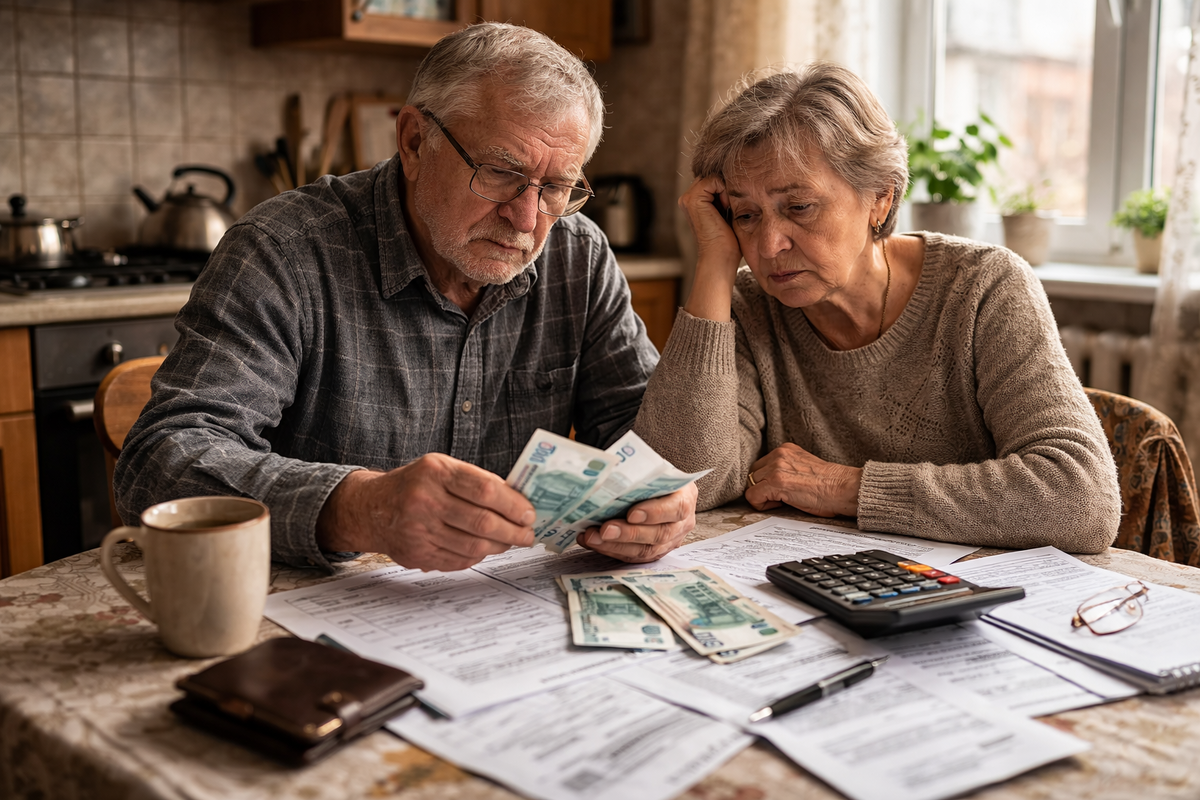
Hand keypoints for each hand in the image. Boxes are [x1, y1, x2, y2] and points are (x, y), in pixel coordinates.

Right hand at [316, 453, 535, 571]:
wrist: (372, 508)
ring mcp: (419, 530)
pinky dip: (479, 556)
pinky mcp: (417, 553)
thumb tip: (518, 502)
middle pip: (482, 522)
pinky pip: (459, 560)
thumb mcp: (441, 468)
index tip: (529, 513)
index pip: (486, 490)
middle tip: (528, 534)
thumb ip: (475, 481)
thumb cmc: (415, 484)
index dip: (513, 505)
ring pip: (474, 546)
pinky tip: (486, 549)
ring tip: (511, 542)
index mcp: (435, 472)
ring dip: (500, 546)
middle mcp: (425, 500)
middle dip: (513, 531)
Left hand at [577, 482, 697, 561]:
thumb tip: (610, 479)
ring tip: (592, 538)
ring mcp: (671, 541)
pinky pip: (634, 557)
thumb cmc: (650, 475)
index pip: (677, 508)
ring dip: (616, 546)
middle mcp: (682, 522)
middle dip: (629, 534)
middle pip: (660, 534)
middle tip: (605, 530)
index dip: (655, 513)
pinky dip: (611, 550)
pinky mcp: (655, 552)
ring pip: (646, 550)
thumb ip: (638, 475)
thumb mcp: (651, 470)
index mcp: (686, 496)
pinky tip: (592, 542)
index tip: (631, 514)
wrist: (653, 486)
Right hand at [679, 176, 743, 321]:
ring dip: (727, 190)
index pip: (716, 179)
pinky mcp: (693, 199)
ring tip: (729, 208)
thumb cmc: (729, 241)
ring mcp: (688, 197)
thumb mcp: (729, 212)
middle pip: (715, 175)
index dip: (729, 188)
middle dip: (728, 187)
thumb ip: (727, 195)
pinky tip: (727, 207)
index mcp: (695, 200)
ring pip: (715, 176)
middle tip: (732, 207)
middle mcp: (688, 197)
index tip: (734, 206)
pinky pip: (713, 179)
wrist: (722, 257)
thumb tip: (742, 178)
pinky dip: (725, 191)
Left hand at [746, 443, 861, 517]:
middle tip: (780, 497)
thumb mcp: (803, 468)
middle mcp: (779, 454)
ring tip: (783, 501)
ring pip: (750, 485)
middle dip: (762, 488)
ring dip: (762, 496)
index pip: (760, 465)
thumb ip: (785, 468)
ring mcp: (776, 467)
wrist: (844, 488)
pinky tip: (781, 504)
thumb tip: (768, 483)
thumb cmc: (829, 485)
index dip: (766, 481)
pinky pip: (752, 496)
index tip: (780, 491)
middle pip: (752, 474)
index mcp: (785, 449)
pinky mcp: (776, 482)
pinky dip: (762, 504)